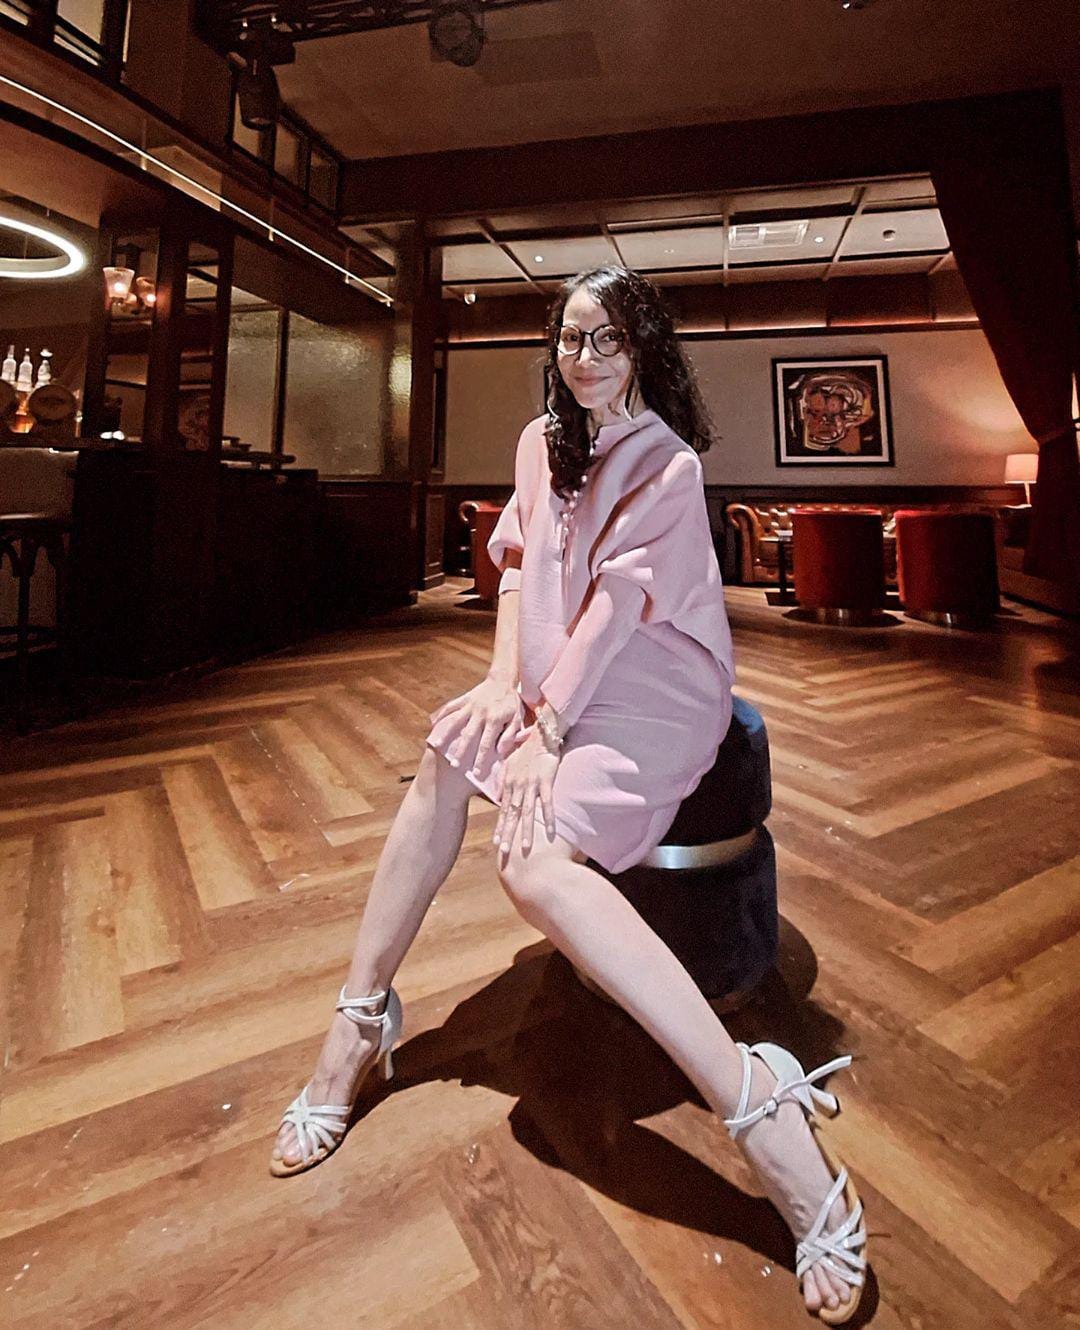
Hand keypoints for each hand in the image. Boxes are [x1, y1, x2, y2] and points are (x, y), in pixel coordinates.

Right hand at [428, 674, 521, 775]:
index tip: (475, 772)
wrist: (503, 679)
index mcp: (495, 720)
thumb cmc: (511, 703)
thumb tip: (501, 751)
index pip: (486, 744)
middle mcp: (481, 713)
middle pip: (469, 736)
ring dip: (446, 734)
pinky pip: (451, 707)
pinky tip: (433, 724)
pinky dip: (441, 715)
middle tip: (455, 766)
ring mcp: (470, 705)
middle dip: (461, 751)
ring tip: (437, 745)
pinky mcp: (464, 699)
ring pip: (456, 721)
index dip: (481, 759)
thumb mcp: (517, 719)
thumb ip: (510, 735)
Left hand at [493, 723, 558, 859]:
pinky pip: (547, 803)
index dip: (500, 827)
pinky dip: (549, 817)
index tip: (496, 843)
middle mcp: (517, 786)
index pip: (503, 810)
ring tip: (526, 849)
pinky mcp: (545, 780)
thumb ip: (502, 780)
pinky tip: (551, 832)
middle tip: (504, 852)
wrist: (540, 733)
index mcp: (509, 783)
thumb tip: (496, 797)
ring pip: (528, 812)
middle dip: (508, 834)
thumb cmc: (525, 747)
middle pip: (513, 814)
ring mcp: (531, 784)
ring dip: (527, 831)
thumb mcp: (508, 763)